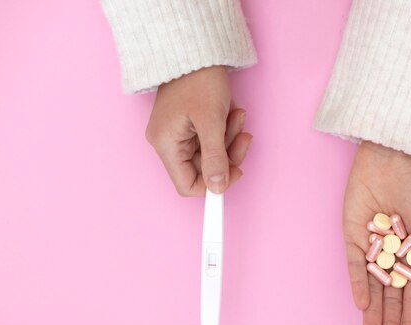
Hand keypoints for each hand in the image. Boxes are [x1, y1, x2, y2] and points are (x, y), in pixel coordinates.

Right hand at [145, 66, 251, 195]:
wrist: (197, 49)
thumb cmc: (199, 80)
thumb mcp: (211, 122)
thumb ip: (215, 158)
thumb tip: (217, 188)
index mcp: (166, 145)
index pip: (187, 184)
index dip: (213, 185)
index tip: (236, 175)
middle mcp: (169, 143)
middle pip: (204, 169)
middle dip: (228, 154)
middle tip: (243, 137)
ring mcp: (180, 134)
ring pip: (212, 154)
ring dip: (230, 139)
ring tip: (238, 117)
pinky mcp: (191, 125)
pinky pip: (212, 139)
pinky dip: (226, 130)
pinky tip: (232, 113)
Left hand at [343, 141, 410, 324]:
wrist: (396, 161)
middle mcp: (395, 255)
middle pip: (393, 297)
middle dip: (391, 324)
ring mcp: (374, 248)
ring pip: (373, 287)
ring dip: (374, 314)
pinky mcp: (354, 237)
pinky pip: (356, 266)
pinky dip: (359, 285)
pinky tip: (362, 307)